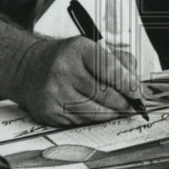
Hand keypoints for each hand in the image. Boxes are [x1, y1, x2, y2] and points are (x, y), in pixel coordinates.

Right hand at [14, 37, 143, 125]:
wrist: (31, 68)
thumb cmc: (68, 59)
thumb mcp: (92, 48)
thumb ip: (119, 62)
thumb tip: (137, 85)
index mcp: (77, 49)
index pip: (108, 68)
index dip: (127, 83)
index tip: (137, 92)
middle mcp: (63, 69)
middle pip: (103, 93)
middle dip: (123, 102)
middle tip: (133, 105)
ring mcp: (54, 92)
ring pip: (93, 111)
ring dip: (111, 113)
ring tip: (120, 110)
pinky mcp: (49, 111)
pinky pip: (80, 121)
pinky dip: (94, 119)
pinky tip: (98, 113)